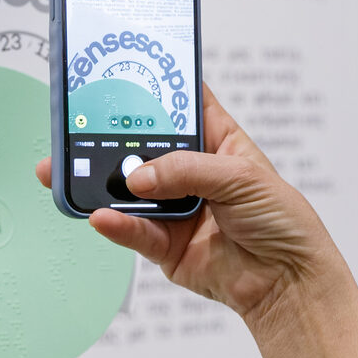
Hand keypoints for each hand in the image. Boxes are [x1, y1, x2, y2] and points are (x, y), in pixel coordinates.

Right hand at [36, 84, 342, 328]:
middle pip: (139, 146)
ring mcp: (172, 206)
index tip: (119, 74)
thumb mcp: (242, 178)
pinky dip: (115, 223)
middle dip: (105, 136)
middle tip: (74, 125)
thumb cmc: (282, 221)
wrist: (287, 284)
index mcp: (214, 141)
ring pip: (126, 188)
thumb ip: (187, 170)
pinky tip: (101, 215)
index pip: (179, 105)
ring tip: (69, 172)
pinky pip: (132, 230)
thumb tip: (139, 176)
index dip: (152, 88)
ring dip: (98, 181)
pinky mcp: (161, 243)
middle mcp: (187, 171)